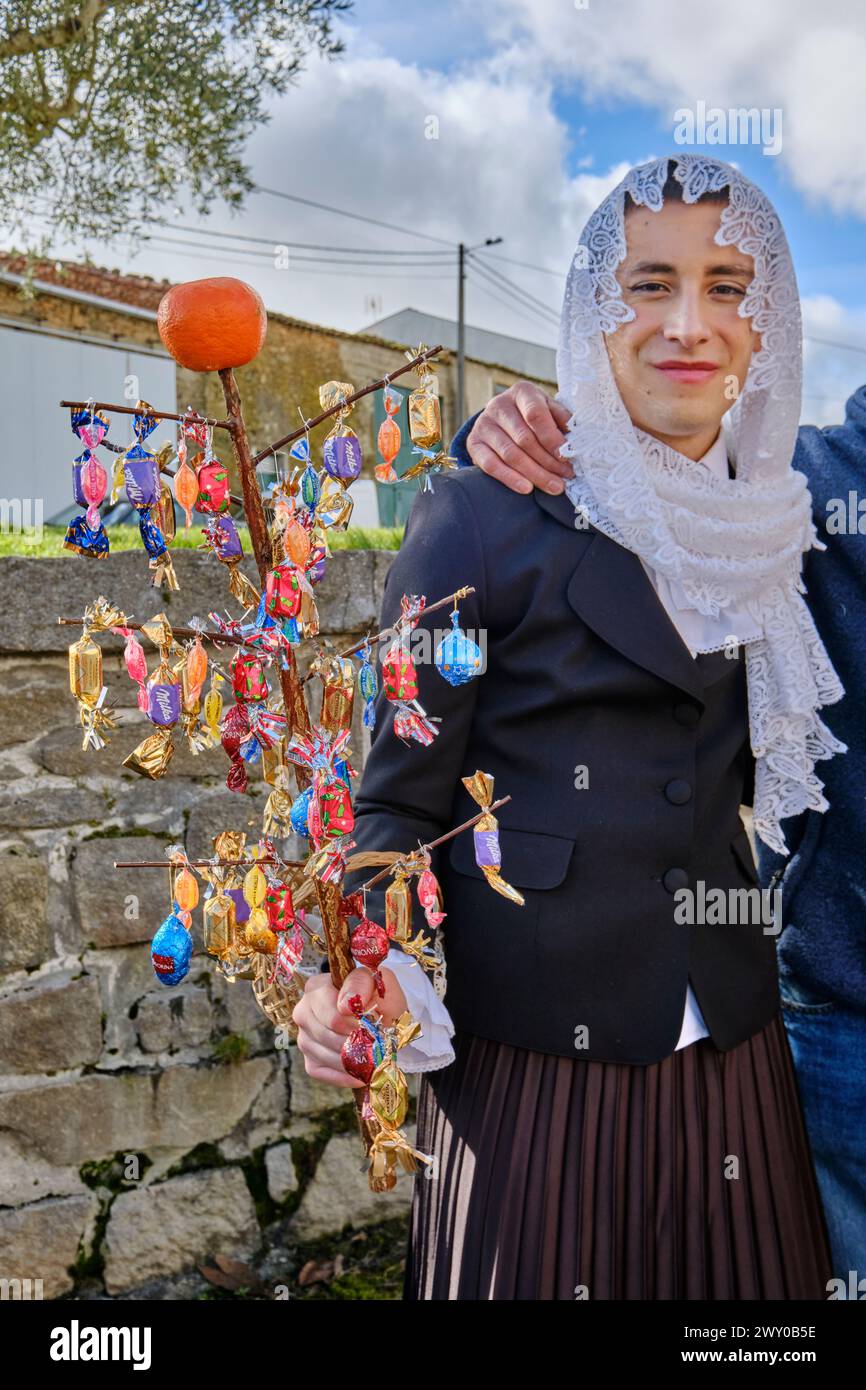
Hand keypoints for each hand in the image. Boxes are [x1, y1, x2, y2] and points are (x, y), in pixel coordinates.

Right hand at [292, 966, 407, 1088]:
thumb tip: (346, 1004)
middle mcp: (303, 1011)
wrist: (382, 1016)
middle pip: (326, 1035)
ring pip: (324, 1055)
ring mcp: (304, 1037)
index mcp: (316, 987)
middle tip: (375, 1045)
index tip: (373, 1027)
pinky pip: (322, 1072)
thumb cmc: (377, 997)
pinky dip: (343, 1077)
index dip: (355, 1025)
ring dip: (350, 1061)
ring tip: (372, 1059)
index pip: (332, 1015)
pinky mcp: (309, 1060)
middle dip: (354, 1043)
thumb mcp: (376, 981)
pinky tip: (360, 1075)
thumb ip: (361, 983)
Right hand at [466, 381, 572, 494]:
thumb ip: (563, 421)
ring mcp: (484, 424)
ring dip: (534, 473)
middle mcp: (499, 405)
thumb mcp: (550, 411)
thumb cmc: (534, 416)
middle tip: (565, 477)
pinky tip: (526, 488)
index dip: (552, 438)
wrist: (502, 420)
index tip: (567, 457)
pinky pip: (490, 465)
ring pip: (510, 454)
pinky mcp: (473, 443)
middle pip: (524, 439)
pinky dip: (509, 478)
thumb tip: (577, 439)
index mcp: (522, 392)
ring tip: (554, 486)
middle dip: (548, 461)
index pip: (536, 414)